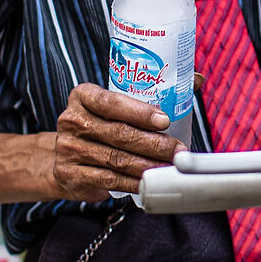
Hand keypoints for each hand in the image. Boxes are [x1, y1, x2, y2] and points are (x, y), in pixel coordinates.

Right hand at [50, 83, 180, 199]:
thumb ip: (152, 92)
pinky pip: (109, 180)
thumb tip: (196, 79)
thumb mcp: (116, 105)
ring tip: (170, 167)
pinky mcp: (71, 175)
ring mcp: (69, 149)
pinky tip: (148, 181)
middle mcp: (72, 121)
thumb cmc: (100, 126)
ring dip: (148, 165)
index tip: (165, 120)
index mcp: (83, 96)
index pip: (111, 102)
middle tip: (178, 150)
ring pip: (117, 159)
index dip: (140, 112)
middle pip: (119, 133)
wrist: (63, 157)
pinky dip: (133, 182)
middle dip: (154, 143)